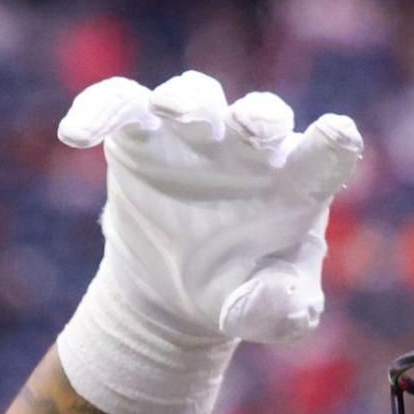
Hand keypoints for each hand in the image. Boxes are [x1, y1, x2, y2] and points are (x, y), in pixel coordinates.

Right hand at [58, 70, 362, 344]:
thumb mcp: (270, 316)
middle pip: (261, 115)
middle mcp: (251, 150)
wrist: (176, 297)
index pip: (326, 155)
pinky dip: (100, 108)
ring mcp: (195, 137)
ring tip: (175, 112)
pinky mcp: (142, 136)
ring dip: (189, 101)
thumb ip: (283, 308)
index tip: (337, 134)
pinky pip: (121, 106)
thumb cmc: (241, 294)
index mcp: (298, 184)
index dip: (333, 142)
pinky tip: (77, 134)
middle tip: (254, 127)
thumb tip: (276, 296)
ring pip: (196, 97)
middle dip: (260, 116)